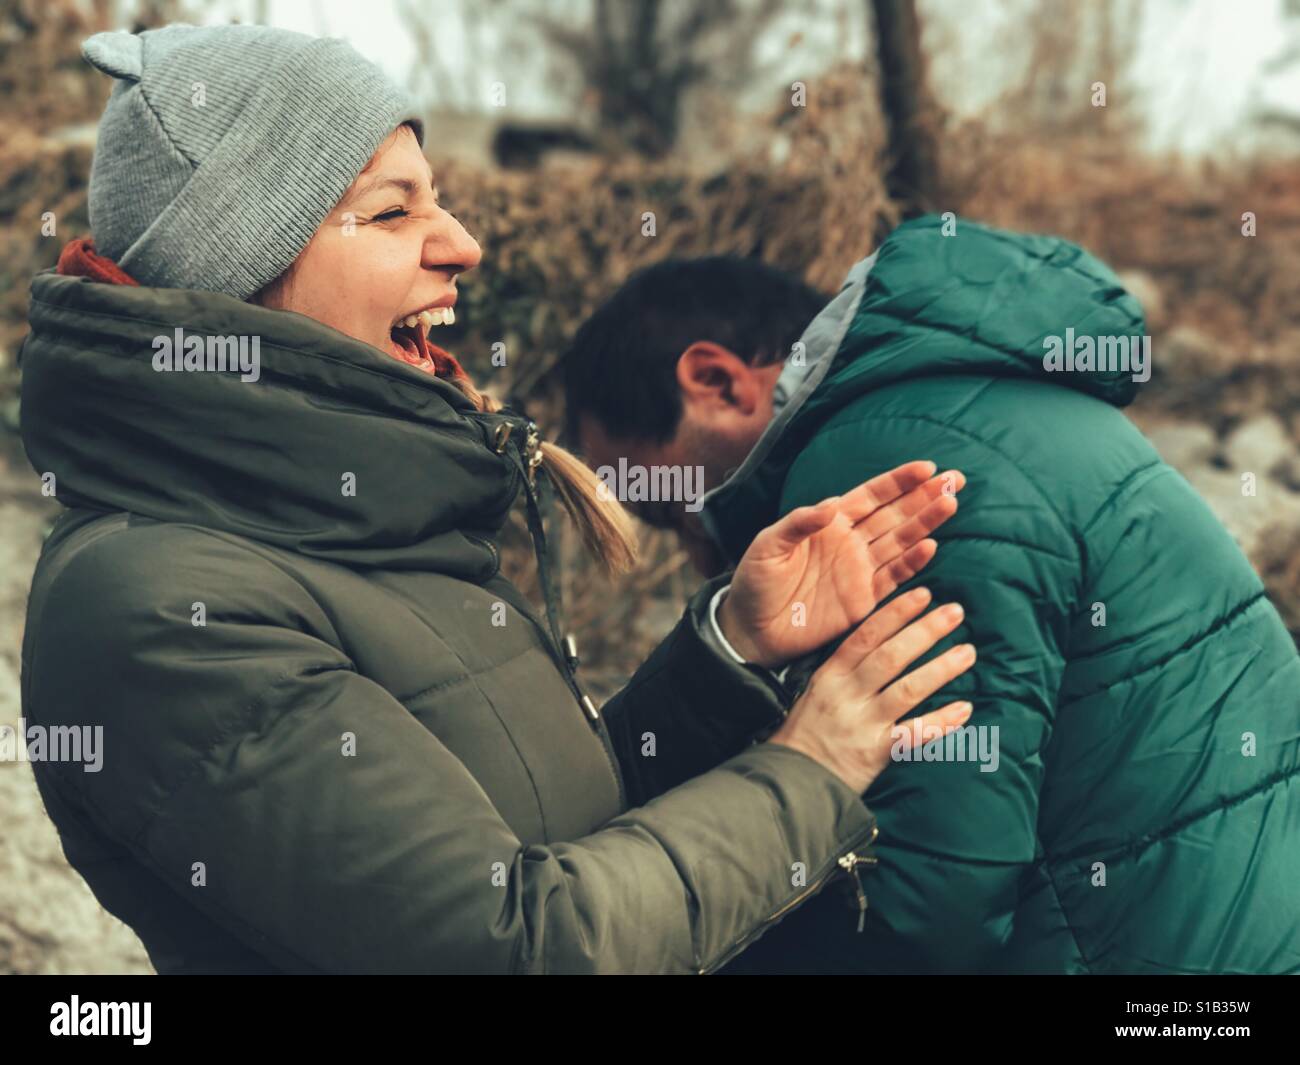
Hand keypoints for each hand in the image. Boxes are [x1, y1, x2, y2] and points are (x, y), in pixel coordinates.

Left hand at [718, 461, 964, 667]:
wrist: (751, 629)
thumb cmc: (754, 582)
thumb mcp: (768, 546)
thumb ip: (797, 523)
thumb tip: (829, 505)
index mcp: (828, 522)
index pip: (871, 495)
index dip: (898, 482)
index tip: (926, 467)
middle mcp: (850, 542)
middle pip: (895, 514)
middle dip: (924, 496)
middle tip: (955, 480)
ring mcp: (859, 570)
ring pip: (901, 541)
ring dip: (925, 523)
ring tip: (950, 503)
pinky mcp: (863, 599)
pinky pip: (893, 577)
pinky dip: (912, 563)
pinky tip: (930, 546)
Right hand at [767, 586, 975, 794]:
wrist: (791, 780)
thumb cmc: (805, 734)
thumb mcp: (815, 692)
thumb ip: (846, 670)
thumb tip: (883, 642)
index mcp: (830, 675)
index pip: (866, 635)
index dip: (897, 612)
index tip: (923, 595)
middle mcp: (847, 694)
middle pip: (891, 655)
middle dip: (926, 631)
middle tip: (955, 613)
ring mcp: (862, 723)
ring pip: (907, 689)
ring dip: (941, 669)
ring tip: (967, 653)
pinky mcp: (875, 752)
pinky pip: (914, 734)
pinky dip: (941, 721)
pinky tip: (965, 709)